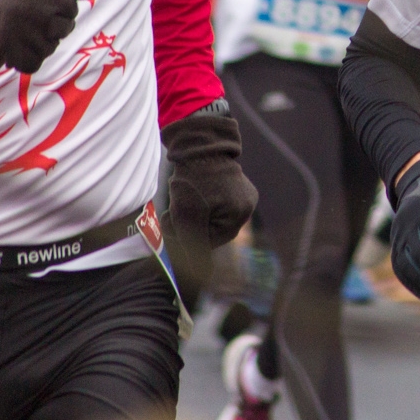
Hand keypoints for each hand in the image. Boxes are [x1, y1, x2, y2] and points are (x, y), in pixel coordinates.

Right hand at [0, 0, 110, 77]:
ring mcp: (19, 33)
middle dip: (54, 27)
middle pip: (65, 29)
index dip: (62, 9)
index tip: (44, 5)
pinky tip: (17, 46)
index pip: (71, 8)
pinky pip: (36, 63)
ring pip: (51, 47)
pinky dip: (29, 58)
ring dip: (41, 42)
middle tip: (32, 20)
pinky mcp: (11, 53)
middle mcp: (29, 9)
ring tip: (23, 31)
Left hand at [161, 113, 258, 249]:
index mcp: (241, 214)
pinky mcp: (235, 184)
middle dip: (191, 226)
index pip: (212, 241)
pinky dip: (201, 203)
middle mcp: (247, 205)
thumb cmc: (193, 180)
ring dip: (193, 215)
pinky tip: (191, 193)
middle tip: (171, 215)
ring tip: (179, 202)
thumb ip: (194, 245)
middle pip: (213, 230)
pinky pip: (216, 204)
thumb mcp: (188, 216)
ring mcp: (243, 193)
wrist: (197, 144)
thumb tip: (204, 276)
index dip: (189, 237)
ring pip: (212, 217)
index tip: (173, 226)